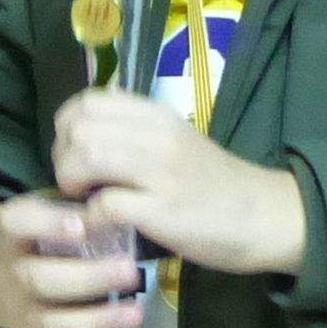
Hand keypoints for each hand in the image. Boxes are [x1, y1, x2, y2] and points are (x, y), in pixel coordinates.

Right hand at [0, 192, 148, 327]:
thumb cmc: (29, 232)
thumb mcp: (38, 207)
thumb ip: (71, 206)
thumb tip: (122, 201)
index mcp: (10, 233)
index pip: (17, 225)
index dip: (47, 225)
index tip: (80, 225)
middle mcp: (11, 274)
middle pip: (40, 281)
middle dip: (88, 279)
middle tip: (130, 270)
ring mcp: (21, 311)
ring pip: (53, 324)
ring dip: (98, 322)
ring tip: (136, 313)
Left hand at [50, 90, 307, 278]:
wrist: (263, 216)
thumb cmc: (213, 184)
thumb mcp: (174, 142)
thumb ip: (133, 135)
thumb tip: (82, 142)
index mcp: (156, 115)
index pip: (88, 101)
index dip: (67, 128)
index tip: (75, 153)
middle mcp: (157, 135)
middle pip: (79, 128)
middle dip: (63, 158)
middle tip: (76, 182)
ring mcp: (161, 172)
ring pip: (87, 157)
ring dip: (72, 182)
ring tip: (85, 200)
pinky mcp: (164, 210)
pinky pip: (105, 204)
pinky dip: (92, 218)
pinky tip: (102, 226)